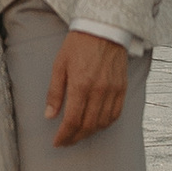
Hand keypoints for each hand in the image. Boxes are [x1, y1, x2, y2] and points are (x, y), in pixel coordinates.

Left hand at [45, 29, 127, 146]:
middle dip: (75, 137)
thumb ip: (55, 92)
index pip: (72, 120)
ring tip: (79, 134)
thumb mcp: (59, 65)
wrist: (103, 28)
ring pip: (102, 123)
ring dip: (90, 133)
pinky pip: (116, 113)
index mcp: (80, 85)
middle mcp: (99, 90)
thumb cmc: (79, 44)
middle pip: (88, 125)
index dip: (64, 135)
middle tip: (66, 141)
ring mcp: (113, 90)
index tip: (57, 142)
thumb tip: (49, 115)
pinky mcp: (122, 88)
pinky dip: (105, 123)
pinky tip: (96, 124)